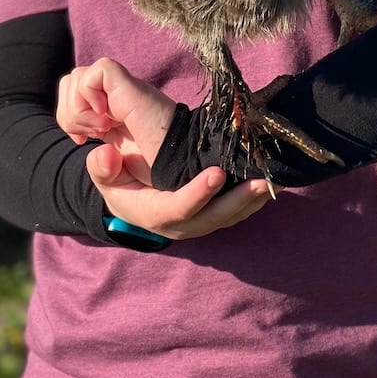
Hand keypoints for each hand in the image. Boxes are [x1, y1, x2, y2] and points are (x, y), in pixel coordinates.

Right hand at [56, 57, 273, 239]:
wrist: (132, 195)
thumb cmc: (120, 179)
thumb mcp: (106, 176)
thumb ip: (103, 167)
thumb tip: (105, 154)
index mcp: (153, 214)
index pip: (177, 208)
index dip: (198, 194)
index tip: (217, 173)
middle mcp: (180, 223)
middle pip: (213, 217)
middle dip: (238, 201)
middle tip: (261, 182)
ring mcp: (200, 219)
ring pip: (230, 215)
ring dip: (252, 200)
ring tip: (273, 180)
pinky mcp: (214, 211)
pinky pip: (237, 208)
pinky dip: (253, 197)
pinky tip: (271, 178)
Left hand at [57, 56, 175, 180]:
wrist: (182, 177)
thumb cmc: (157, 180)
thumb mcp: (115, 181)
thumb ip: (100, 170)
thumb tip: (96, 148)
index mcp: (110, 116)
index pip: (73, 94)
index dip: (68, 116)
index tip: (83, 140)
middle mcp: (115, 99)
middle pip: (70, 81)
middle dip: (68, 113)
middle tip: (91, 134)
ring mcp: (123, 92)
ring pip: (77, 76)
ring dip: (77, 108)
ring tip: (102, 128)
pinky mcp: (131, 88)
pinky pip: (97, 72)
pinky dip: (90, 96)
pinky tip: (107, 121)